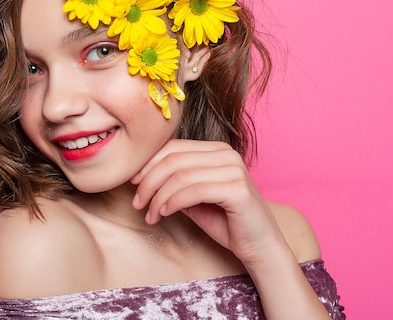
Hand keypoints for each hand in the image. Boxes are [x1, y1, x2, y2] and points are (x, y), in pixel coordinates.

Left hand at [131, 139, 287, 264]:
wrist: (259, 245)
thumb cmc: (226, 221)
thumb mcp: (193, 197)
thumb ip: (174, 183)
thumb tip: (140, 178)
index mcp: (216, 150)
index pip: (173, 147)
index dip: (149, 164)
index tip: (133, 183)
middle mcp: (227, 154)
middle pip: (174, 160)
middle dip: (149, 182)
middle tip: (137, 203)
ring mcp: (234, 169)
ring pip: (181, 176)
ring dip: (158, 197)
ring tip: (151, 215)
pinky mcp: (239, 189)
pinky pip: (194, 191)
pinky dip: (173, 202)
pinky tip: (165, 213)